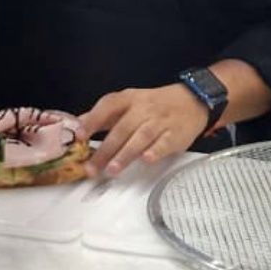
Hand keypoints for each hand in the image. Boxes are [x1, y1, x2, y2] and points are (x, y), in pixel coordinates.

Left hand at [78, 84, 211, 179]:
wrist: (192, 99)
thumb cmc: (154, 104)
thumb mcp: (130, 103)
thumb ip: (105, 116)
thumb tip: (78, 127)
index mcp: (129, 99)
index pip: (109, 106)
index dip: (94, 120)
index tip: (80, 136)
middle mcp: (144, 108)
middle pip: (122, 128)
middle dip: (106, 149)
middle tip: (91, 169)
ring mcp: (160, 121)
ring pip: (141, 137)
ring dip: (126, 154)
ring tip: (112, 170)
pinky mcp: (176, 134)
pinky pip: (164, 142)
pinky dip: (155, 151)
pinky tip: (146, 160)